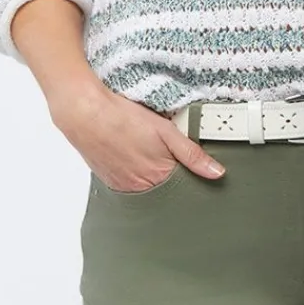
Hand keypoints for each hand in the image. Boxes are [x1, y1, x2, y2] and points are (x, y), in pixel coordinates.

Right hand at [50, 82, 225, 191]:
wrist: (85, 114)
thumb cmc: (124, 118)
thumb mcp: (165, 131)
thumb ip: (192, 154)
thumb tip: (217, 173)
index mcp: (158, 177)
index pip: (185, 188)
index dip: (193, 178)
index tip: (198, 170)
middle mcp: (141, 189)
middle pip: (167, 190)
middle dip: (173, 178)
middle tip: (173, 158)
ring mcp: (124, 187)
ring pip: (149, 188)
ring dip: (154, 176)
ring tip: (152, 154)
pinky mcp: (111, 182)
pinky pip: (131, 185)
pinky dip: (137, 174)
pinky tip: (136, 157)